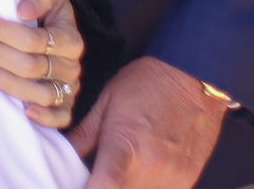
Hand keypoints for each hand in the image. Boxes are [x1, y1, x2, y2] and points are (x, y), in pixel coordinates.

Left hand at [0, 0, 84, 126]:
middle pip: (28, 66)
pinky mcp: (65, 106)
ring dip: (4, 81)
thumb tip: (22, 11)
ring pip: (38, 93)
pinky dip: (45, 118)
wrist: (59, 27)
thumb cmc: (49, 9)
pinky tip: (24, 113)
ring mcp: (68, 88)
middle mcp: (71, 66)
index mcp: (70, 39)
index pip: (31, 39)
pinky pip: (60, 118)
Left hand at [68, 56, 225, 188]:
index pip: (104, 184)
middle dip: (105, 186)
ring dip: (127, 187)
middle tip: (99, 171)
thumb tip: (61, 154)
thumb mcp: (107, 101)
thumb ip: (84, 135)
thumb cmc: (147, 83)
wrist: (193, 75)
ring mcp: (173, 175)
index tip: (78, 186)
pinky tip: (144, 170)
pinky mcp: (188, 179)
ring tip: (125, 167)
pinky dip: (148, 187)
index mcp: (125, 143)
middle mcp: (151, 164)